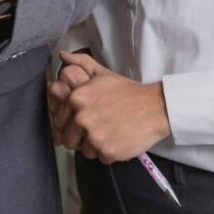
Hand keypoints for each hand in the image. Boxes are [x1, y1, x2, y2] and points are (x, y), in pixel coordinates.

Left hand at [48, 51, 170, 162]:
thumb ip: (80, 63)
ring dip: (95, 146)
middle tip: (98, 130)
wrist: (155, 107)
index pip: (59, 122)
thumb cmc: (128, 91)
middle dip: (80, 138)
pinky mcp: (107, 151)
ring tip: (111, 132)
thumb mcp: (102, 74)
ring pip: (85, 151)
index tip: (83, 123)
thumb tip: (62, 54)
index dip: (70, 124)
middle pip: (68, 140)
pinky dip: (109, 153)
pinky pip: (101, 158)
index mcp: (76, 99)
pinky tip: (119, 139)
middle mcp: (81, 118)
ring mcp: (94, 136)